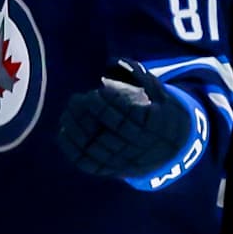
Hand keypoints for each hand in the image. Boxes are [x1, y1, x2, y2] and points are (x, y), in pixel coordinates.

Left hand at [57, 60, 203, 185]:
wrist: (169, 148)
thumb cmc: (156, 111)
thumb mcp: (156, 92)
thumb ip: (139, 76)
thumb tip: (113, 61)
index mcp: (158, 126)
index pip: (133, 116)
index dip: (112, 104)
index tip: (96, 91)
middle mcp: (143, 147)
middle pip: (114, 133)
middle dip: (92, 114)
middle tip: (76, 98)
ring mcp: (127, 162)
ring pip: (99, 149)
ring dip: (78, 130)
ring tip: (67, 112)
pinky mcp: (112, 171)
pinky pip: (89, 164)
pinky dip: (73, 149)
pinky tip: (63, 132)